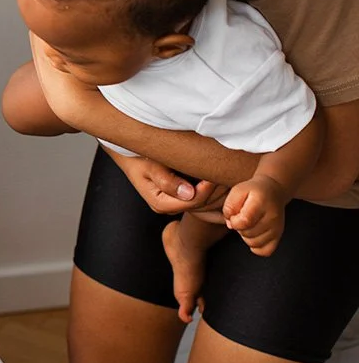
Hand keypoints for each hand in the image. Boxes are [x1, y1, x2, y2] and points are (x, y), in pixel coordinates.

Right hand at [110, 152, 228, 216]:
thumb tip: (189, 193)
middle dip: (219, 192)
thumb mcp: (149, 166)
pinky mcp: (185, 197)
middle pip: (204, 207)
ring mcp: (179, 204)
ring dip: (222, 193)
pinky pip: (208, 202)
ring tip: (232, 175)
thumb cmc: (139, 157)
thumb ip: (166, 180)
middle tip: (231, 173)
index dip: (207, 190)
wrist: (131, 154)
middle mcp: (172, 207)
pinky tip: (229, 182)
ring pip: (208, 207)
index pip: (193, 202)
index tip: (215, 174)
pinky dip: (220, 194)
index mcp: (161, 203)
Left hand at [223, 175, 286, 255]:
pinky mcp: (279, 236)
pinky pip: (265, 251)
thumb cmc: (252, 191)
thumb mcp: (237, 191)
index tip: (235, 215)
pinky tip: (254, 234)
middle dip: (239, 228)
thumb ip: (229, 206)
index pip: (244, 221)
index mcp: (261, 202)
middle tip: (242, 218)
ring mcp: (277, 227)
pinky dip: (256, 246)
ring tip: (248, 224)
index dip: (234, 221)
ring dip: (246, 236)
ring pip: (255, 243)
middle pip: (248, 233)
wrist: (273, 191)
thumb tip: (230, 225)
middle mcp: (272, 216)